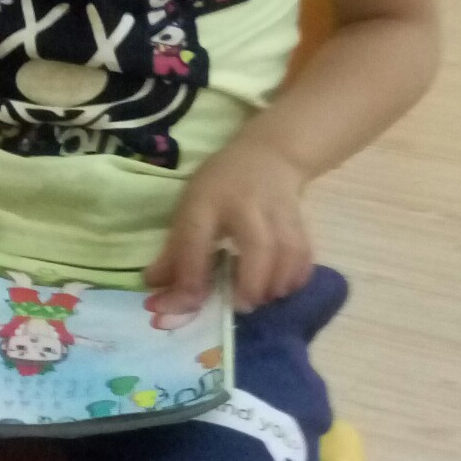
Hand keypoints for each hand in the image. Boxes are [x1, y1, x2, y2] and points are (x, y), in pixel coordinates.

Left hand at [148, 136, 312, 310]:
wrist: (268, 154)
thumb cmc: (220, 186)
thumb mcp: (189, 207)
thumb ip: (174, 252)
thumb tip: (154, 289)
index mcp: (207, 200)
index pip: (196, 241)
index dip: (190, 278)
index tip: (187, 306)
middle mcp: (246, 204)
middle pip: (259, 246)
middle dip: (251, 284)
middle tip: (240, 306)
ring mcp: (278, 211)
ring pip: (288, 251)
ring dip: (276, 284)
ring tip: (261, 299)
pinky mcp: (301, 220)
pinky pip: (306, 253)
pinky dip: (297, 277)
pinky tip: (282, 289)